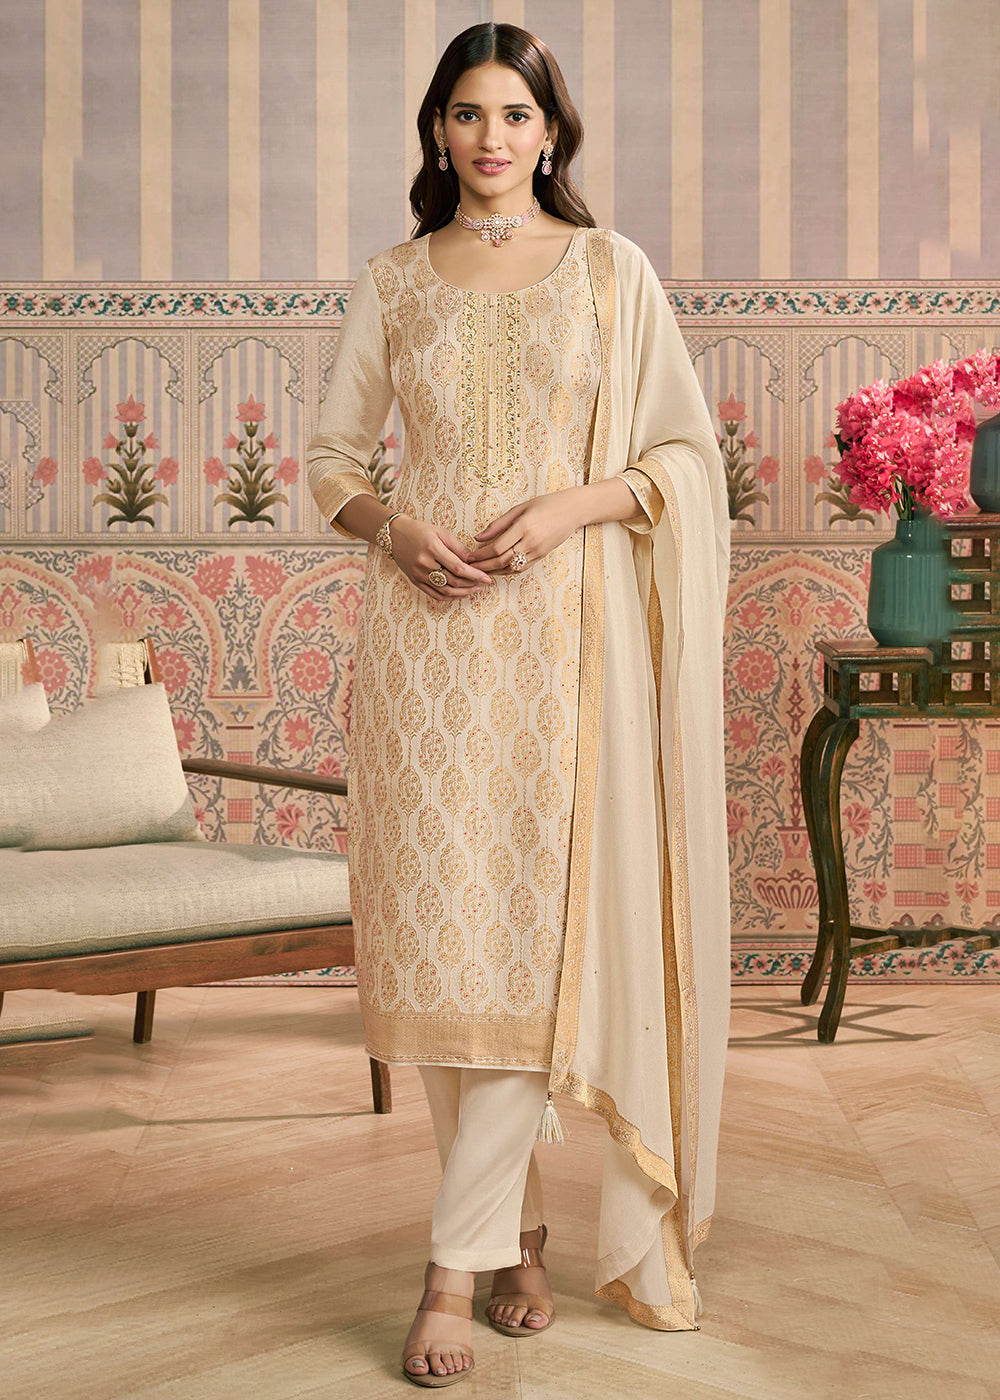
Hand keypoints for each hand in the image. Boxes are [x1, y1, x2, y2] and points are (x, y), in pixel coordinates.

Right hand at [388, 515, 495, 600]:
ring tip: (475, 589)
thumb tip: (474, 560)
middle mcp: (424, 564)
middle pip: (453, 581)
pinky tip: (460, 593)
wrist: (395, 535)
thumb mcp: (441, 532)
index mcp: (433, 549)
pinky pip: (435, 595)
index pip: (458, 568)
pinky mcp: (415, 581)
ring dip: (463, 593)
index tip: (487, 578)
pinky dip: (450, 597)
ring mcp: (418, 575)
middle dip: (472, 584)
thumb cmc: (421, 530)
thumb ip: (458, 547)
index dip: (475, 575)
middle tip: (484, 583)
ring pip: (445, 591)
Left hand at [468, 490, 586, 572]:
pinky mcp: (542, 556)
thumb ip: (498, 524)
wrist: (573, 511)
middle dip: (483, 566)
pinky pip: (521, 569)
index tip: (469, 555)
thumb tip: (478, 537)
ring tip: (479, 571)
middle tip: (469, 568)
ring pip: (511, 568)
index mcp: (524, 527)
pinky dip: (507, 571)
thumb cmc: (545, 504)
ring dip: (493, 572)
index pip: (497, 547)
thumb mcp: (520, 508)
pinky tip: (496, 570)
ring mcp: (538, 551)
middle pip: (502, 561)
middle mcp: (531, 541)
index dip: (481, 555)